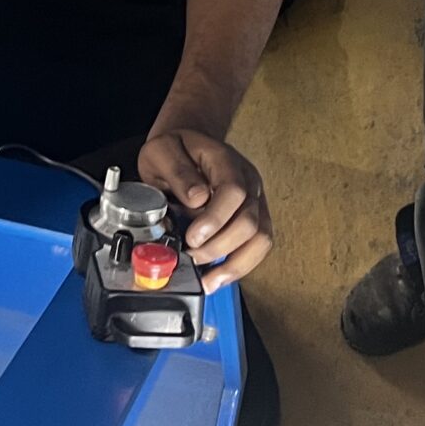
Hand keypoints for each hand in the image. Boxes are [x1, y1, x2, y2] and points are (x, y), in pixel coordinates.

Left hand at [138, 129, 272, 290]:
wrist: (187, 144)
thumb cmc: (175, 149)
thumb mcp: (163, 151)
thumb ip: (177, 172)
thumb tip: (196, 199)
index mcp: (225, 161)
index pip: (234, 192)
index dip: (215, 219)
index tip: (192, 237)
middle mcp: (248, 181)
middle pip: (250, 221)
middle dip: (219, 247)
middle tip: (192, 259)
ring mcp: (255, 200)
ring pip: (261, 238)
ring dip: (235, 264)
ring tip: (209, 280)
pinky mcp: (255, 218)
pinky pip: (258, 246)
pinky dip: (240, 266)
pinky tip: (218, 276)